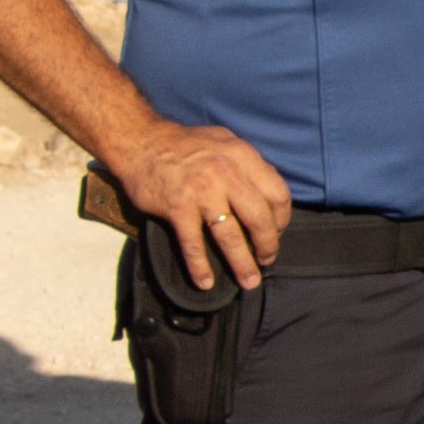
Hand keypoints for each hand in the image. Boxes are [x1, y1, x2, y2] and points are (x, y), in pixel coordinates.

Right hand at [113, 122, 291, 289]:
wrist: (141, 141)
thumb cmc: (185, 145)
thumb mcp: (225, 142)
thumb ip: (247, 165)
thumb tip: (269, 191)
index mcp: (242, 156)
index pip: (278, 193)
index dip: (282, 219)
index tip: (277, 232)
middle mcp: (226, 172)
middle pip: (259, 218)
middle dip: (267, 245)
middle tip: (267, 260)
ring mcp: (201, 191)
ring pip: (230, 236)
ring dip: (241, 264)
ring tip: (249, 281)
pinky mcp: (177, 207)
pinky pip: (193, 244)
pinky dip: (199, 267)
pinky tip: (205, 282)